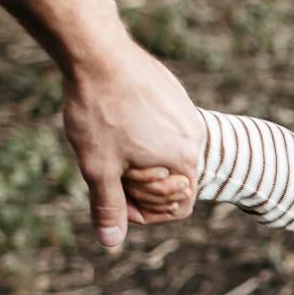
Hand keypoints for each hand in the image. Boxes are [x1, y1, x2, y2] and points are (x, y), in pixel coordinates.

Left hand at [61, 40, 203, 245]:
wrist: (97, 52)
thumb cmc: (100, 112)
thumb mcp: (99, 168)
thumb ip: (109, 207)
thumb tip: (110, 242)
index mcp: (185, 160)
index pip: (179, 208)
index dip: (146, 212)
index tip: (116, 195)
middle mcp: (196, 137)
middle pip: (174, 180)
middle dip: (141, 183)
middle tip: (109, 165)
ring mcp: (187, 112)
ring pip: (167, 151)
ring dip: (140, 157)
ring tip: (110, 139)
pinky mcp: (175, 93)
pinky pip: (164, 126)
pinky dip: (142, 131)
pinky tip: (115, 116)